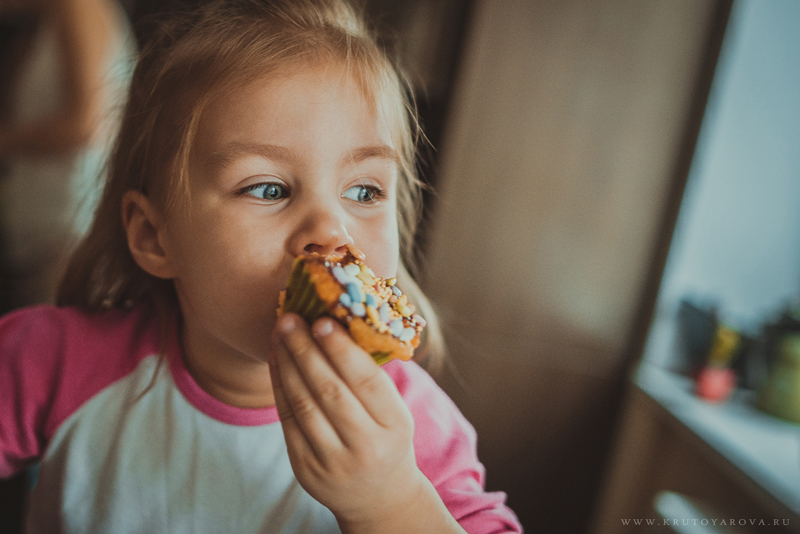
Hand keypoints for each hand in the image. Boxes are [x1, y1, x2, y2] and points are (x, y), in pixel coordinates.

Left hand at [270, 314, 461, 531]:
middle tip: (291, 318)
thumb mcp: (394, 413)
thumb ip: (372, 379)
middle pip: (330, 391)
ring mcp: (334, 462)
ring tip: (280, 333)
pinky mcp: (306, 470)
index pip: (366, 381)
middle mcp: (366, 447)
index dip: (341, 350)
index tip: (322, 320)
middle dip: (306, 350)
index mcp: (396, 426)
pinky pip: (289, 421)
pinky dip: (280, 386)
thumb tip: (338, 325)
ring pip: (305, 404)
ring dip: (288, 364)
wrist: (378, 497)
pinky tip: (277, 361)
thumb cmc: (387, 439)